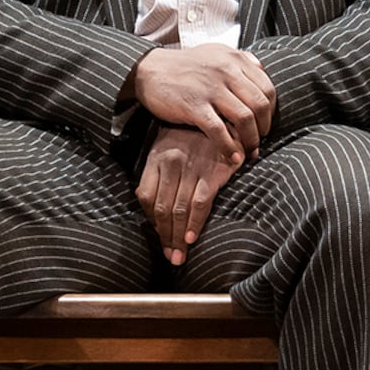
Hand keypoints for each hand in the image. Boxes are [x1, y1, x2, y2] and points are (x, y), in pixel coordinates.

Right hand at [131, 44, 275, 158]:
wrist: (148, 70)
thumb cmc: (184, 65)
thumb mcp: (214, 52)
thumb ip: (240, 59)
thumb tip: (261, 69)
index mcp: (234, 60)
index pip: (267, 88)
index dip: (271, 111)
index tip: (266, 124)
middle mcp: (226, 72)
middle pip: (260, 105)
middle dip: (264, 128)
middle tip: (260, 141)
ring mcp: (210, 89)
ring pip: (245, 118)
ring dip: (251, 140)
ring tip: (249, 151)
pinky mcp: (194, 105)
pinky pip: (219, 131)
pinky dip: (230, 147)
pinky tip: (233, 157)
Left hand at [136, 125, 239, 263]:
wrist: (224, 113)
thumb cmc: (196, 134)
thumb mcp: (170, 144)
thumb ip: (161, 171)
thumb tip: (157, 207)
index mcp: (157, 157)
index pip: (145, 197)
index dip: (151, 221)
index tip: (159, 237)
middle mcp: (171, 162)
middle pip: (162, 208)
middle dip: (164, 236)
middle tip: (170, 257)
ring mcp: (192, 167)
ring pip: (179, 209)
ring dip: (177, 237)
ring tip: (179, 256)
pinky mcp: (212, 172)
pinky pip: (200, 203)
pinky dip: (194, 223)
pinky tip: (192, 238)